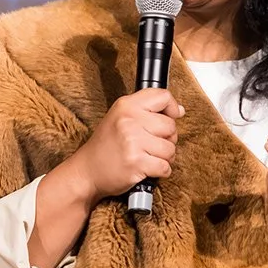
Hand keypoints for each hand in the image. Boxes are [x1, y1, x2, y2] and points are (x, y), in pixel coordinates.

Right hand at [61, 88, 184, 203]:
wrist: (87, 171)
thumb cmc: (106, 146)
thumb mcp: (120, 117)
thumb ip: (147, 110)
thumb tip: (179, 110)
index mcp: (126, 106)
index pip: (163, 97)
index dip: (171, 108)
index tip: (169, 117)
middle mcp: (129, 121)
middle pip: (171, 126)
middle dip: (167, 138)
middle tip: (150, 144)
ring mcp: (132, 141)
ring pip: (170, 149)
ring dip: (164, 157)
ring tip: (147, 157)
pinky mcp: (136, 163)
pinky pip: (165, 167)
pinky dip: (160, 171)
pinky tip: (147, 168)